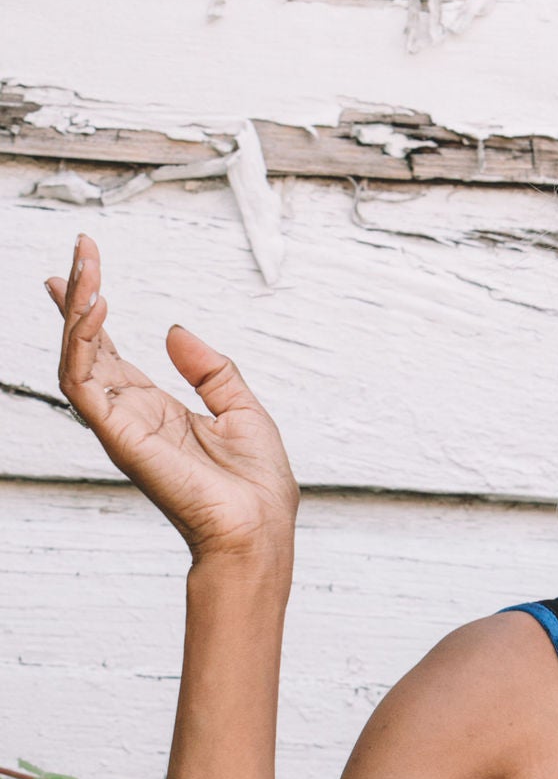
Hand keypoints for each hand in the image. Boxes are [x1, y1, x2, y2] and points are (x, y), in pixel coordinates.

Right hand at [46, 235, 298, 561]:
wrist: (258, 528)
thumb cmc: (255, 485)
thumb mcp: (242, 409)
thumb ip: (211, 370)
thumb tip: (175, 330)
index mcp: (156, 408)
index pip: (110, 350)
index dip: (92, 311)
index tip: (82, 268)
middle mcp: (130, 414)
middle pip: (87, 346)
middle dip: (80, 296)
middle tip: (81, 250)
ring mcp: (120, 424)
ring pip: (77, 357)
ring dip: (77, 310)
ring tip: (84, 267)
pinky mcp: (119, 435)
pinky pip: (84, 382)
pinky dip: (82, 343)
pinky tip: (95, 308)